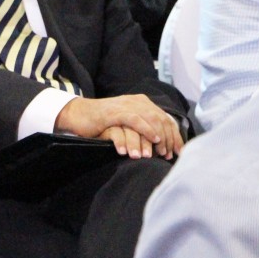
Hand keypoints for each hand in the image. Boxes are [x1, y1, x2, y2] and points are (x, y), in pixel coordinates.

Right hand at [55, 95, 183, 159]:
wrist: (78, 115)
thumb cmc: (102, 123)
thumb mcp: (126, 124)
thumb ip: (141, 128)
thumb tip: (161, 145)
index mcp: (141, 103)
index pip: (164, 118)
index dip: (174, 136)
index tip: (179, 152)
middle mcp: (136, 101)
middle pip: (161, 119)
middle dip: (169, 139)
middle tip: (169, 156)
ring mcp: (125, 105)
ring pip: (150, 119)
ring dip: (159, 138)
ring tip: (160, 154)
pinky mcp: (114, 112)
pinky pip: (135, 119)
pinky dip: (146, 129)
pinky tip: (153, 139)